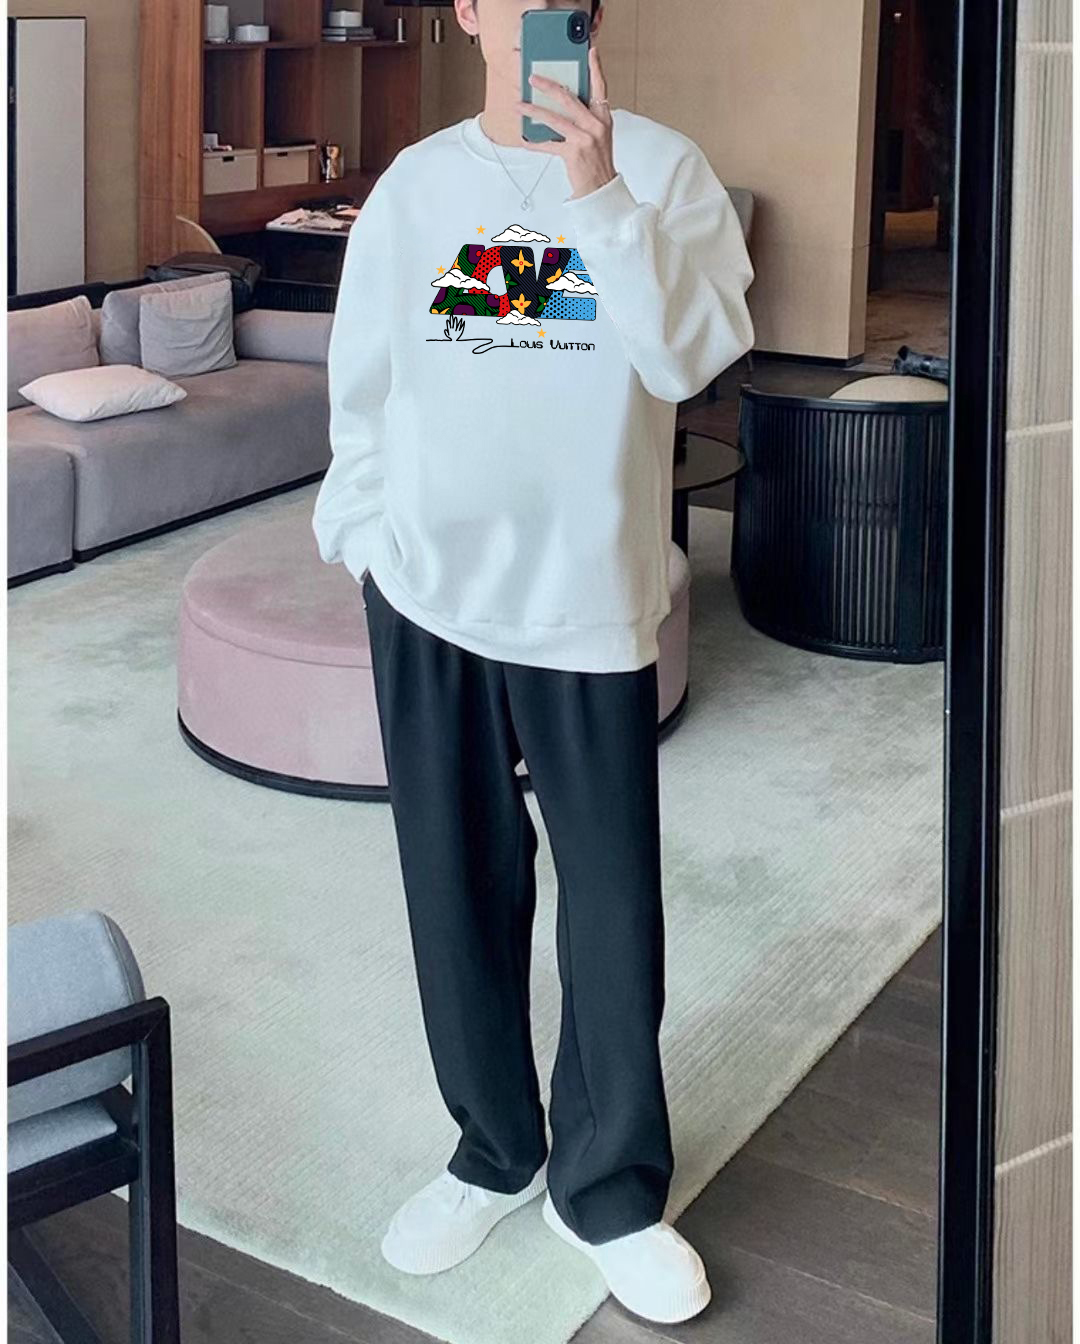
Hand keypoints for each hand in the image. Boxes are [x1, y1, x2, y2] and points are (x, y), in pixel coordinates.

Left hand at [516, 47, 615, 200]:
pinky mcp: (573, 153)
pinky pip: (549, 144)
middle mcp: (596, 125)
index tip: (589, 51)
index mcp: (603, 118)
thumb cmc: (597, 161)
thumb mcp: (598, 135)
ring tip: (519, 106)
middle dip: (548, 86)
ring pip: (555, 118)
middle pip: (569, 98)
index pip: (600, 87)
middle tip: (533, 78)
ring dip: (533, 111)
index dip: (595, 68)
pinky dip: (534, 143)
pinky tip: (524, 140)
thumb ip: (586, 117)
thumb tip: (563, 102)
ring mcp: (585, 139)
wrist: (601, 188)